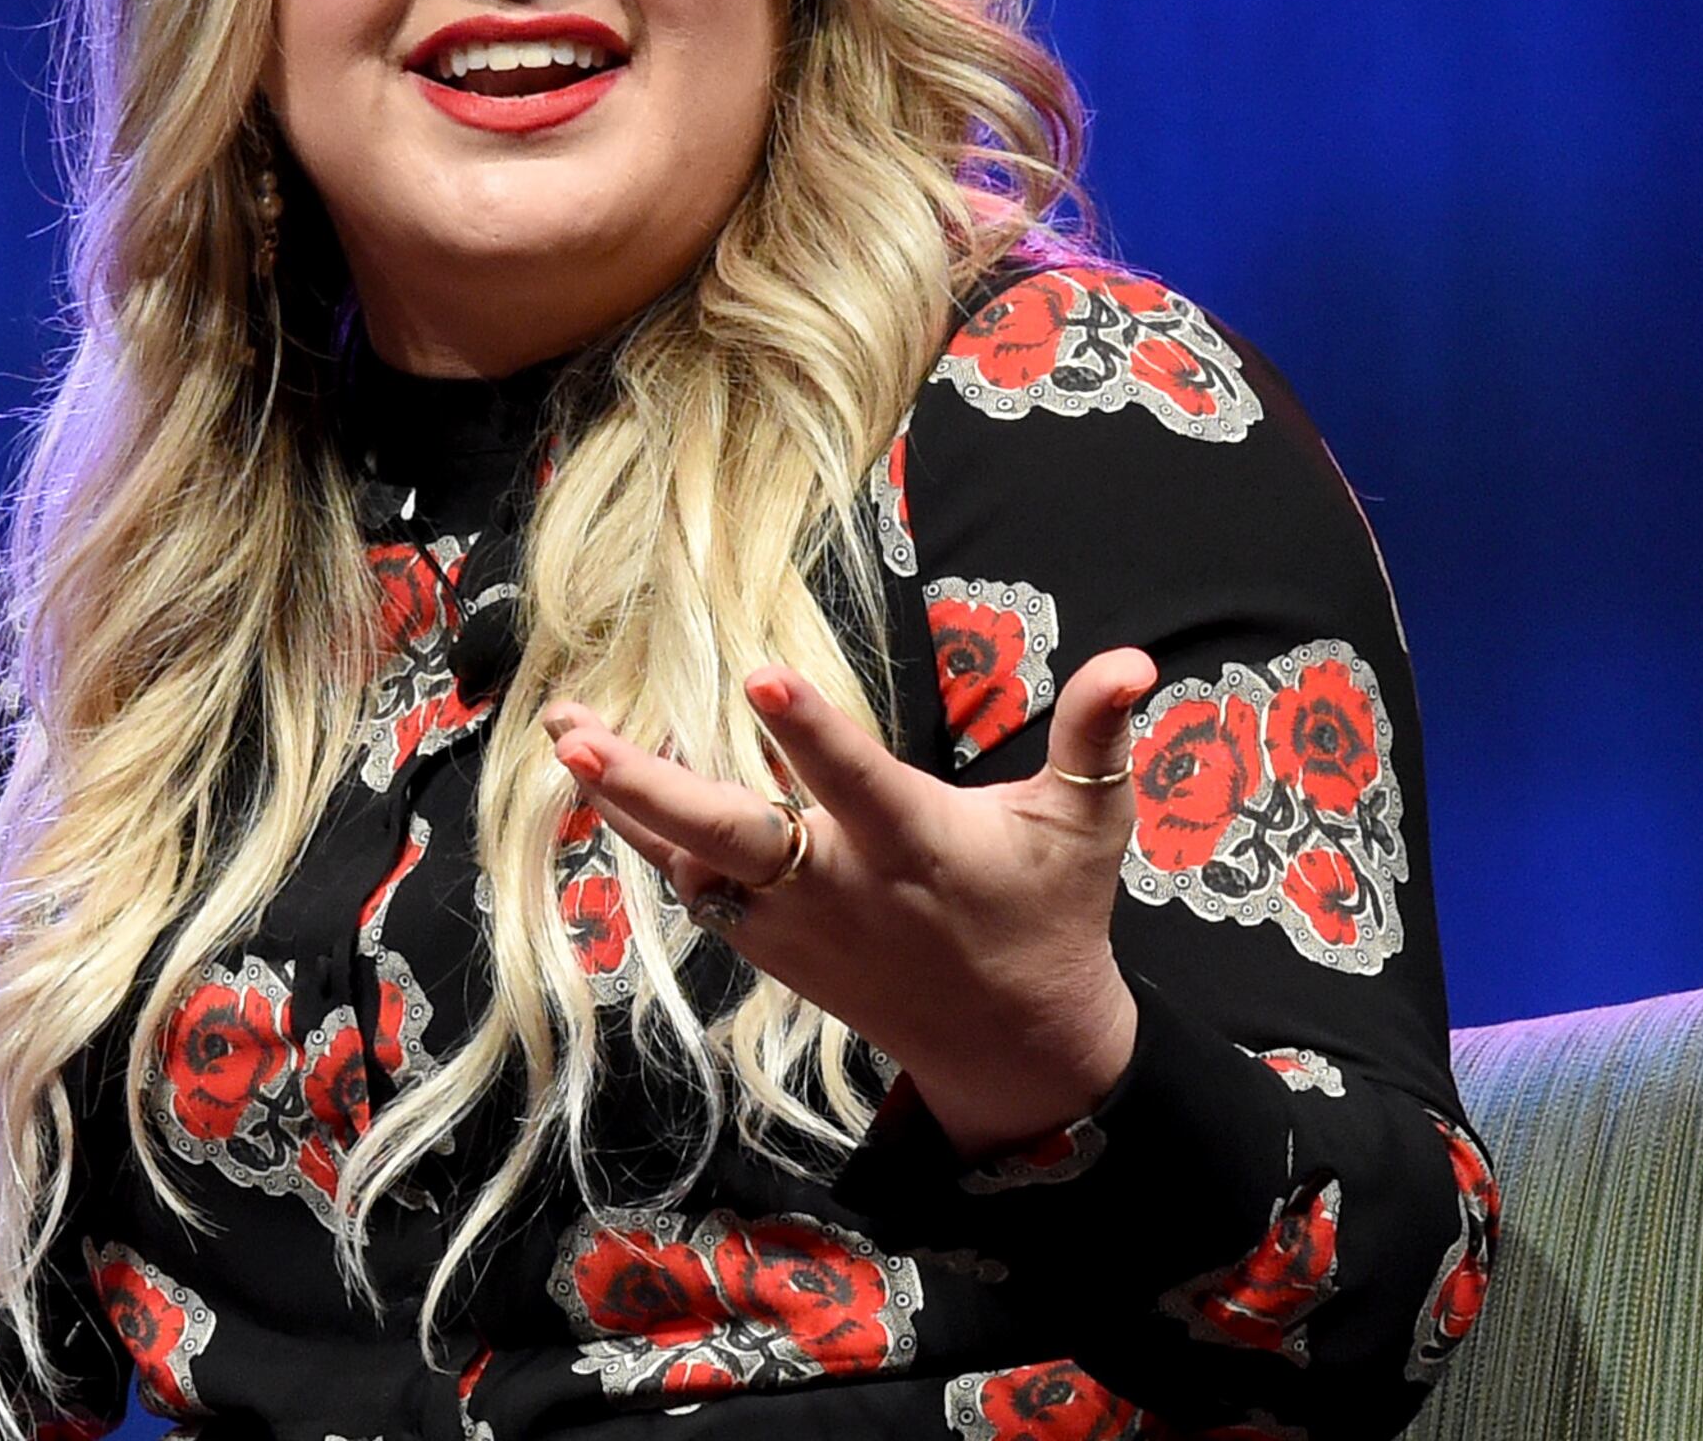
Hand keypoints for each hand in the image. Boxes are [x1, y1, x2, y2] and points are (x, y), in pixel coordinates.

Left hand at [544, 650, 1160, 1156]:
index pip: (855, 782)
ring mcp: (795, 922)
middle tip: (576, 733)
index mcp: (917, 844)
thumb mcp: (1088, 824)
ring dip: (622, 799)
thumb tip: (1138, 658)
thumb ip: (1097, 734)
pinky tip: (595, 785)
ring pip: (692, 858)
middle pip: (731, 833)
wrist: (1012, 1044)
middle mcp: (843, 884)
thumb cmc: (1050, 911)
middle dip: (648, 784)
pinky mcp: (770, 944)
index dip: (811, 734)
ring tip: (564, 730)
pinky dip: (645, 838)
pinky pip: (695, 886)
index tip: (762, 680)